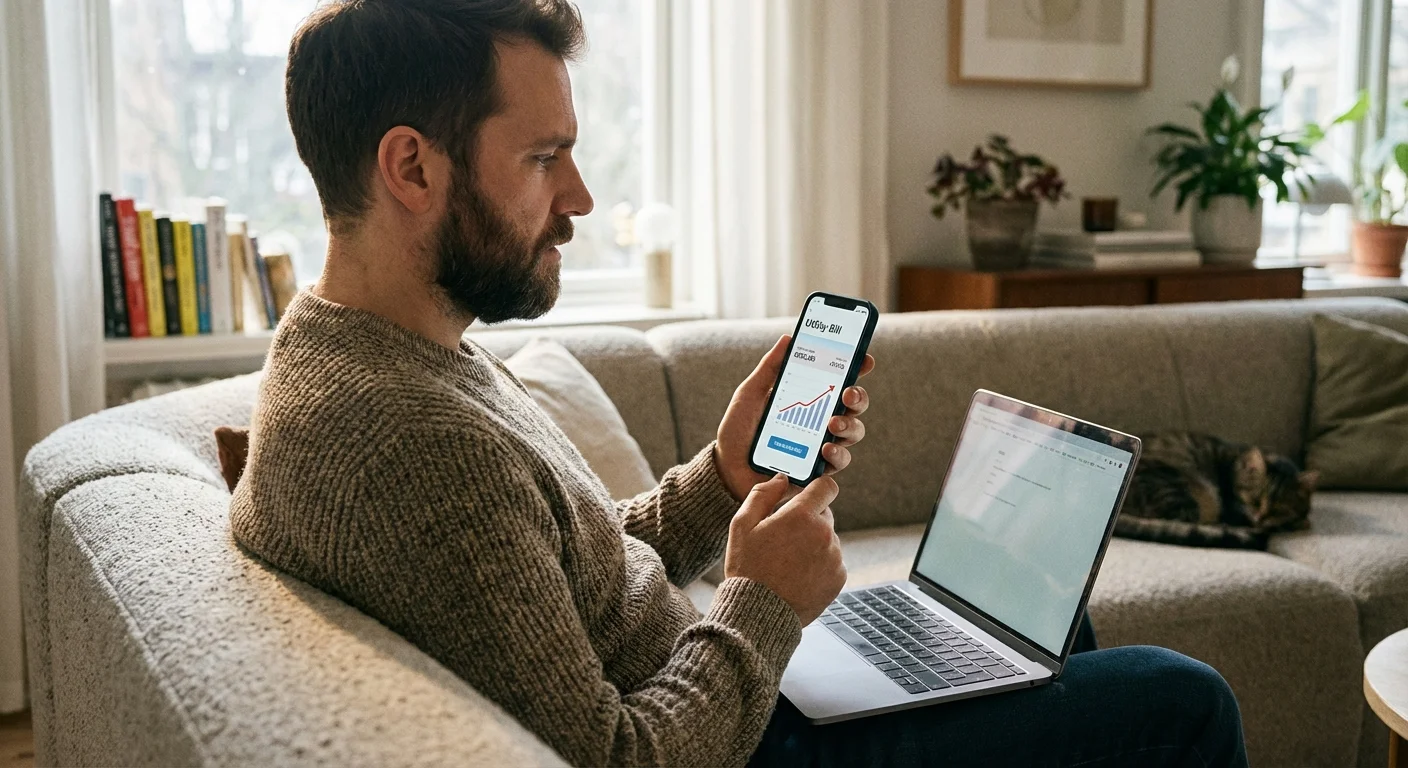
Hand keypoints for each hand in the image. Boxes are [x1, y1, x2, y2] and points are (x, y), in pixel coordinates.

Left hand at [714, 335, 874, 500]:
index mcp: (808, 398)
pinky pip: (838, 462)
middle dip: (858, 397)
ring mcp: (821, 445)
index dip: (857, 368)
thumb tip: (788, 339)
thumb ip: (769, 368)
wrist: (726, 470)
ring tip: (833, 424)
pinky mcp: (817, 471)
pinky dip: (836, 454)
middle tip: (848, 393)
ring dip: (849, 425)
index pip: (839, 380)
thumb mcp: (750, 395)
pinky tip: (825, 449)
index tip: (864, 359)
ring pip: (853, 432)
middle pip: (854, 405)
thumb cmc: (738, 432)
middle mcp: (820, 421)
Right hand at [725, 474, 844, 624]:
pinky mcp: (839, 577)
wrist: (760, 613)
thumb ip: (762, 494)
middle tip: (785, 537)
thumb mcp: (742, 525)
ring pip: (828, 538)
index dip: (817, 488)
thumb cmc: (748, 567)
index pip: (827, 486)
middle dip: (809, 519)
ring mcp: (834, 557)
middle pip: (825, 513)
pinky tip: (798, 575)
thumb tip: (781, 478)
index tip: (807, 496)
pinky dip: (820, 564)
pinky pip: (833, 561)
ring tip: (788, 562)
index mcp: (801, 515)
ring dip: (814, 543)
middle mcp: (824, 533)